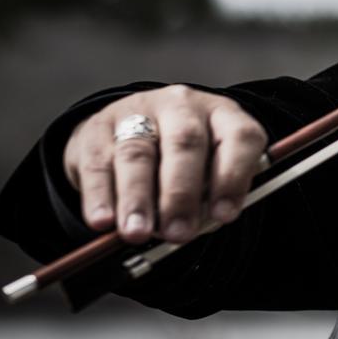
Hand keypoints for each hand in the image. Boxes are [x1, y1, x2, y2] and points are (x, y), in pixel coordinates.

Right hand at [62, 86, 266, 243]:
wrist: (130, 125)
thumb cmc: (184, 159)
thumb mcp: (209, 167)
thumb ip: (212, 192)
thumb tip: (204, 223)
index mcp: (222, 114)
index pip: (239, 137)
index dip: (233, 177)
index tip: (224, 216)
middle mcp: (182, 106)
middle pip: (185, 142)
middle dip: (181, 193)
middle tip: (178, 233)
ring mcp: (139, 111)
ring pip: (137, 153)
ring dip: (137, 199)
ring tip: (137, 233)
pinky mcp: (98, 127)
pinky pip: (98, 163)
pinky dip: (100, 196)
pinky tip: (103, 221)